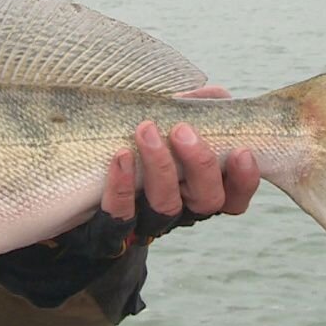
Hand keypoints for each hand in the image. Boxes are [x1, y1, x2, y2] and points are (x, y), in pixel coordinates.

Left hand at [102, 86, 260, 235]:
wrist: (81, 192)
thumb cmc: (136, 152)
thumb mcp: (166, 129)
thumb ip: (194, 112)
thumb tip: (219, 94)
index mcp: (199, 192)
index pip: (234, 196)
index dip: (244, 179)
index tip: (241, 150)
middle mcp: (180, 212)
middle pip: (206, 201)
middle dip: (200, 164)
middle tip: (182, 130)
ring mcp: (146, 223)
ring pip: (165, 207)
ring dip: (160, 167)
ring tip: (146, 130)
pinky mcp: (111, 231)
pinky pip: (120, 217)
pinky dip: (120, 187)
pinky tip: (119, 157)